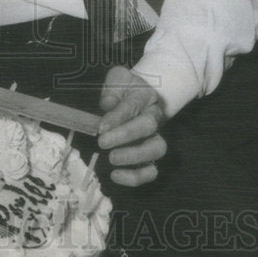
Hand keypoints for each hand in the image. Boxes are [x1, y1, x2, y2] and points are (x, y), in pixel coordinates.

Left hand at [97, 65, 167, 185]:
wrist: (136, 96)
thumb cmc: (123, 90)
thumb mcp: (116, 80)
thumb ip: (112, 89)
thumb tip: (107, 105)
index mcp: (145, 96)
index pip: (133, 105)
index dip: (118, 117)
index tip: (101, 127)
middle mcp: (154, 118)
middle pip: (149, 127)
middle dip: (125, 136)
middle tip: (103, 142)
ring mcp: (154, 138)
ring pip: (156, 150)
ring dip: (134, 158)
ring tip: (112, 159)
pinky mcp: (149, 157)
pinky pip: (151, 170)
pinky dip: (136, 177)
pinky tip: (116, 176)